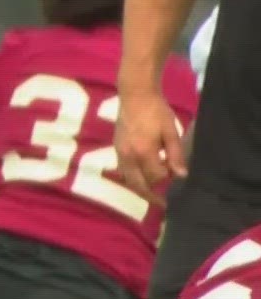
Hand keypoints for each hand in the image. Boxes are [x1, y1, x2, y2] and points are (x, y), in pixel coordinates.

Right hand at [115, 89, 186, 206]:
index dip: (168, 179)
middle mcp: (128, 156)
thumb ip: (175, 155)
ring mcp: (119, 152)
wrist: (134, 94)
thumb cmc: (156, 111)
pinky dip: (133, 177)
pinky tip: (142, 174)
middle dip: (149, 196)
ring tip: (152, 192)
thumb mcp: (171, 132)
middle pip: (137, 184)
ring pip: (128, 178)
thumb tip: (181, 176)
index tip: (177, 176)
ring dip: (139, 187)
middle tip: (162, 205)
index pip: (156, 176)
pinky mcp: (116, 147)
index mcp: (143, 152)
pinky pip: (123, 169)